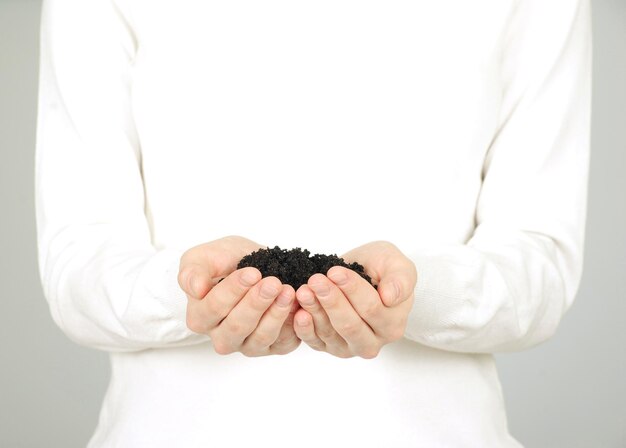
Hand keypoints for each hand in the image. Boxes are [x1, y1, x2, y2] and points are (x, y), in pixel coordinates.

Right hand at [178, 235, 300, 355]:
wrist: (250, 264)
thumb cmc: (222, 262)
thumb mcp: (201, 258)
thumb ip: (193, 272)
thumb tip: (196, 288)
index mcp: (200, 318)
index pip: (214, 309)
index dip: (234, 291)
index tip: (252, 273)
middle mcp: (222, 337)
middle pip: (237, 327)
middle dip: (257, 303)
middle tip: (273, 283)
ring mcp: (247, 344)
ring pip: (260, 338)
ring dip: (276, 314)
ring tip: (288, 291)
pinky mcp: (272, 346)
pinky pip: (283, 343)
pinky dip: (293, 327)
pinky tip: (298, 307)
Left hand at [293, 241, 416, 358]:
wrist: (365, 273)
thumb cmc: (383, 269)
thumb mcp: (397, 265)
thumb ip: (401, 280)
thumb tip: (390, 297)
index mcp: (393, 324)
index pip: (371, 309)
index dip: (352, 290)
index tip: (335, 271)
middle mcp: (373, 342)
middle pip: (350, 325)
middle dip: (331, 301)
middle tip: (316, 280)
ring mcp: (349, 347)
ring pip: (330, 333)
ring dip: (314, 310)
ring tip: (304, 290)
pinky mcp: (327, 347)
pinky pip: (314, 342)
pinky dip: (304, 328)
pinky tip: (298, 312)